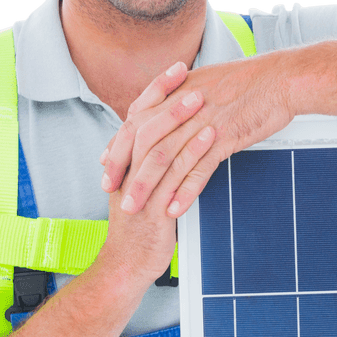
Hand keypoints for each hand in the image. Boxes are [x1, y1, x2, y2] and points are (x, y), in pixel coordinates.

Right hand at [94, 73, 217, 282]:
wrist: (127, 267)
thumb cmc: (142, 227)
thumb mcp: (145, 188)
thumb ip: (155, 161)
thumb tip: (175, 133)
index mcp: (126, 162)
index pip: (138, 115)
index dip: (157, 90)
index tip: (178, 68)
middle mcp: (129, 171)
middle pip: (146, 125)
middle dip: (170, 99)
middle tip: (192, 78)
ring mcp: (140, 190)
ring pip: (159, 147)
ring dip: (182, 122)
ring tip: (204, 101)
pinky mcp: (155, 210)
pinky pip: (173, 176)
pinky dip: (192, 154)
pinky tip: (210, 140)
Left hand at [101, 53, 295, 217]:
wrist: (281, 79)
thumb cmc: (251, 81)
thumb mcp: (208, 81)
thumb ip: (184, 96)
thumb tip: (171, 109)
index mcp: (177, 93)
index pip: (135, 122)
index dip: (119, 147)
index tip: (108, 167)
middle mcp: (183, 108)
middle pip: (143, 143)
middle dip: (126, 172)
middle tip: (116, 195)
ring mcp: (202, 123)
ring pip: (165, 158)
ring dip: (148, 188)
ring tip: (139, 209)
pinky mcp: (223, 137)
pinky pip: (198, 168)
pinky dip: (184, 191)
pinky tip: (176, 208)